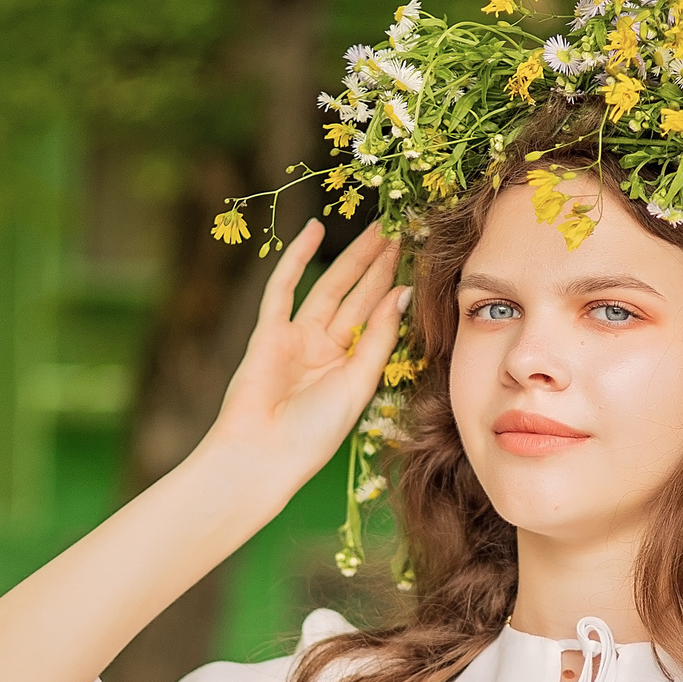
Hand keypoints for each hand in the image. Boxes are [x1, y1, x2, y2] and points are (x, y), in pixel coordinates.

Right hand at [201, 219, 408, 500]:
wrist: (263, 454)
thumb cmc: (314, 432)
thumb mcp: (359, 382)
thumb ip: (380, 337)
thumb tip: (402, 292)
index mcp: (351, 368)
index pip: (379, 319)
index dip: (397, 287)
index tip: (420, 256)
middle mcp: (325, 350)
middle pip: (358, 297)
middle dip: (379, 265)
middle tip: (402, 229)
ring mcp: (296, 338)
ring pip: (329, 287)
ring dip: (352, 258)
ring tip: (376, 226)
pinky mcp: (268, 331)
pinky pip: (283, 287)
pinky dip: (297, 258)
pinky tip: (314, 230)